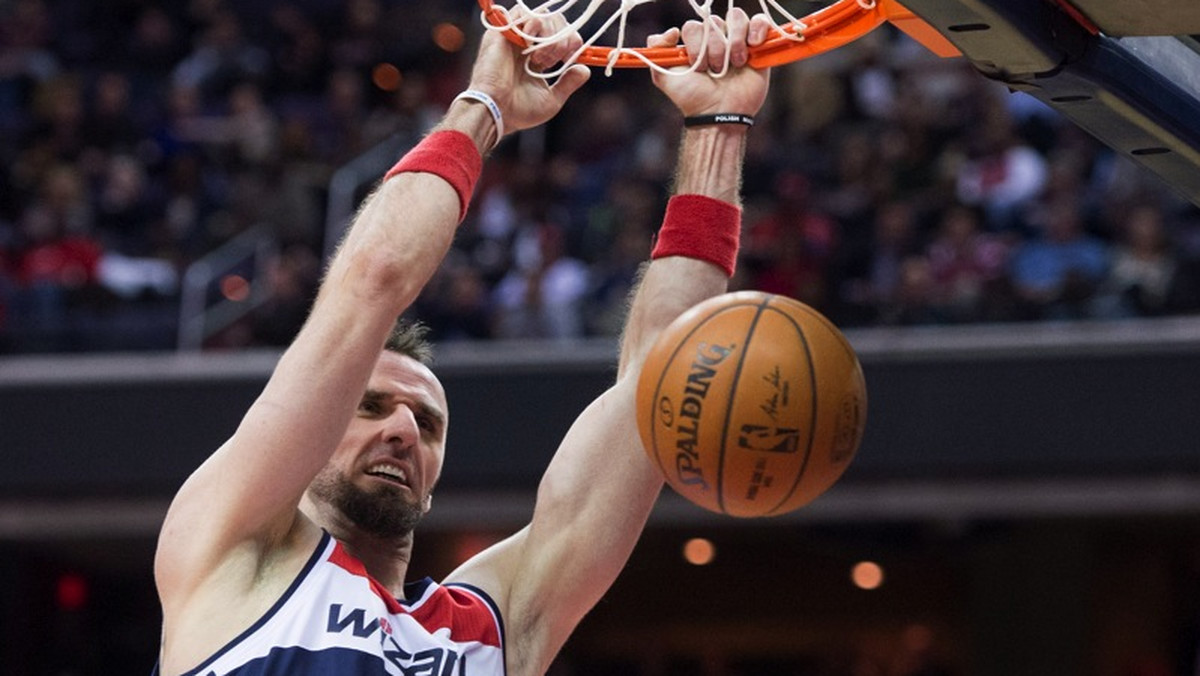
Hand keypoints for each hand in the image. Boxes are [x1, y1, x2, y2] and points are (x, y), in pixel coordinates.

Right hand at [466, 13, 590, 135]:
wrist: (497, 112)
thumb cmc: (519, 111)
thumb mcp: (551, 100)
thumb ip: (568, 83)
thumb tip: (585, 70)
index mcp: (536, 58)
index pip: (560, 35)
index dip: (571, 41)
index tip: (573, 56)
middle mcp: (525, 44)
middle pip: (555, 22)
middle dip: (564, 38)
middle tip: (556, 59)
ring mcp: (514, 36)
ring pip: (543, 15)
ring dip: (550, 35)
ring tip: (540, 58)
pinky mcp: (502, 31)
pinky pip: (524, 12)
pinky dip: (535, 25)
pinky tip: (531, 47)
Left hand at [649, 9, 770, 117]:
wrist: (720, 114)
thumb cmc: (693, 98)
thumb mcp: (664, 77)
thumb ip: (657, 50)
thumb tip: (672, 31)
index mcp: (695, 42)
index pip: (693, 26)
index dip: (695, 46)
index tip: (698, 69)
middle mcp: (715, 38)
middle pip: (715, 21)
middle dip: (715, 49)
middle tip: (717, 70)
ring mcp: (738, 40)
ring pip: (737, 17)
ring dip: (735, 41)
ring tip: (737, 64)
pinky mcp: (759, 45)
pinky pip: (760, 21)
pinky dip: (757, 29)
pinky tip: (753, 46)